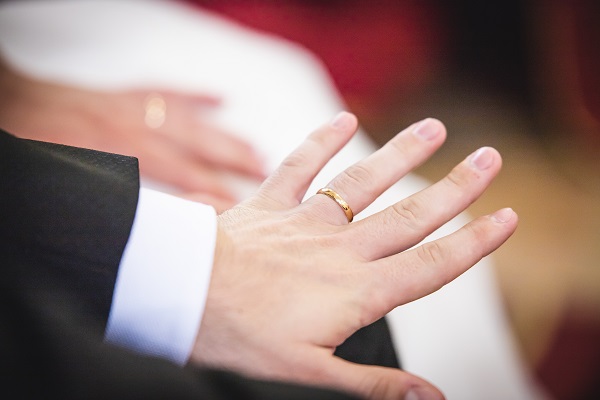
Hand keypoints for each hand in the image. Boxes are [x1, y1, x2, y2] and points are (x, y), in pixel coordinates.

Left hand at [0, 60, 265, 209]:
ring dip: (228, 139)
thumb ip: (117, 202)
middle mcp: (139, 130)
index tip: (243, 210)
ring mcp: (137, 109)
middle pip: (199, 152)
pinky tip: (222, 98)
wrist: (9, 99)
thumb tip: (158, 227)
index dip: (216, 197)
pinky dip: (199, 95)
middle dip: (234, 167)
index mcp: (126, 154)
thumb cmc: (34, 141)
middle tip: (266, 180)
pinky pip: (171, 92)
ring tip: (258, 152)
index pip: (185, 180)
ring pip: (195, 125)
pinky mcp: (130, 94)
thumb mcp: (74, 181)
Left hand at [192, 113, 517, 398]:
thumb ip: (374, 385)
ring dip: (401, 154)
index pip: (430, 266)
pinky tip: (344, 119)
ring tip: (434, 127)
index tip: (505, 217)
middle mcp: (339, 249)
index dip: (472, 244)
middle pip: (410, 215)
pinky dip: (321, 140)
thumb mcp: (309, 376)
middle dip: (455, 188)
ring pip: (364, 182)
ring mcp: (305, 222)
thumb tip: (431, 398)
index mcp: (355, 292)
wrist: (180, 297)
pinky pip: (299, 165)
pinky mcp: (269, 205)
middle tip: (489, 157)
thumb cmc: (239, 341)